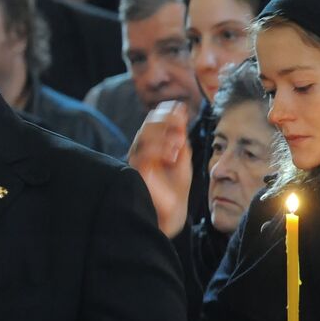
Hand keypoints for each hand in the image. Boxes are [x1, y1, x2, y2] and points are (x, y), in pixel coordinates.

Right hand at [127, 100, 192, 238]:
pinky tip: (172, 154)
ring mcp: (137, 161)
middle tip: (179, 118)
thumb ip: (179, 139)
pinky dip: (160, 150)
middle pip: (147, 126)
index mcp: (150, 147)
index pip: (153, 122)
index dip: (165, 112)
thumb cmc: (175, 188)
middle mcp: (141, 152)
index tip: (180, 107)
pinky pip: (145, 154)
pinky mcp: (138, 173)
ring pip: (144, 136)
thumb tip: (180, 114)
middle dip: (164, 120)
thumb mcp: (182, 159)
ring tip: (179, 142)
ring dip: (163, 134)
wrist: (171, 214)